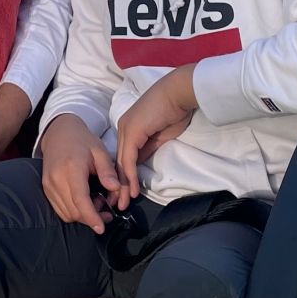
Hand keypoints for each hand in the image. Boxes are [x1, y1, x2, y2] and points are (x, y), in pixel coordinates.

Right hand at [37, 113, 122, 232]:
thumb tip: (115, 189)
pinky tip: (84, 202)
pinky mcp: (46, 188)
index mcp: (71, 169)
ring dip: (82, 215)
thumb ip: (108, 171)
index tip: (101, 227)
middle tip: (107, 212)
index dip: (91, 216)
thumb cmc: (82, 141)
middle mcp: (56, 179)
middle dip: (91, 218)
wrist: (59, 133)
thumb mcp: (100, 151)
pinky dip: (73, 211)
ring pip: (66, 213)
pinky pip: (59, 209)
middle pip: (73, 211)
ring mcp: (48, 185)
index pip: (80, 200)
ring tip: (96, 204)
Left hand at [113, 65, 197, 201]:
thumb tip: (140, 163)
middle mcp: (124, 129)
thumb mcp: (160, 135)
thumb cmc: (174, 110)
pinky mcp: (132, 132)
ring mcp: (126, 130)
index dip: (124, 177)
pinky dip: (129, 176)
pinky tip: (131, 190)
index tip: (125, 193)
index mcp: (129, 128)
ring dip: (123, 185)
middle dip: (118, 186)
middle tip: (118, 204)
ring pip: (121, 163)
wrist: (179, 93)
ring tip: (123, 203)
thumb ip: (148, 148)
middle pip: (119, 162)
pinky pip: (129, 159)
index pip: (124, 157)